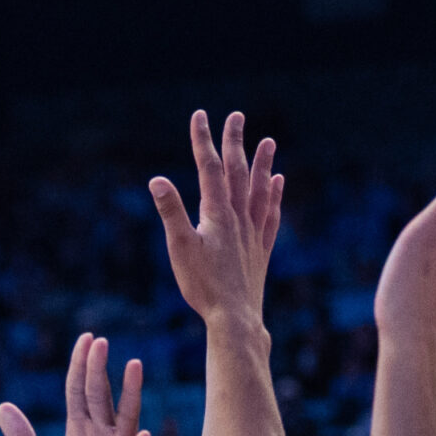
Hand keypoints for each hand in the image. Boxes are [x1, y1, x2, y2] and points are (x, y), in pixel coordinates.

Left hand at [0, 334, 151, 435]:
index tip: (86, 339)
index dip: (80, 366)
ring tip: (133, 365)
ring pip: (127, 416)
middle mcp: (103, 434)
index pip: (79, 390)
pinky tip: (142, 435)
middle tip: (100, 342)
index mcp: (81, 429)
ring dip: (130, 392)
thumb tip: (1, 406)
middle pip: (100, 395)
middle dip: (99, 369)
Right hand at [149, 109, 282, 328]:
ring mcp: (253, 233)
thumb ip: (171, 212)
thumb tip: (156, 180)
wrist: (236, 319)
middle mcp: (239, 218)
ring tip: (268, 142)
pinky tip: (278, 183)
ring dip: (262, 164)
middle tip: (236, 116)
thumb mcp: (180, 248)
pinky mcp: (260, 250)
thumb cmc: (204, 286)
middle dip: (234, 143)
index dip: (203, 141)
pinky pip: (271, 215)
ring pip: (260, 190)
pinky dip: (275, 196)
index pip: (209, 168)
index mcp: (217, 214)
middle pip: (238, 172)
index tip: (200, 116)